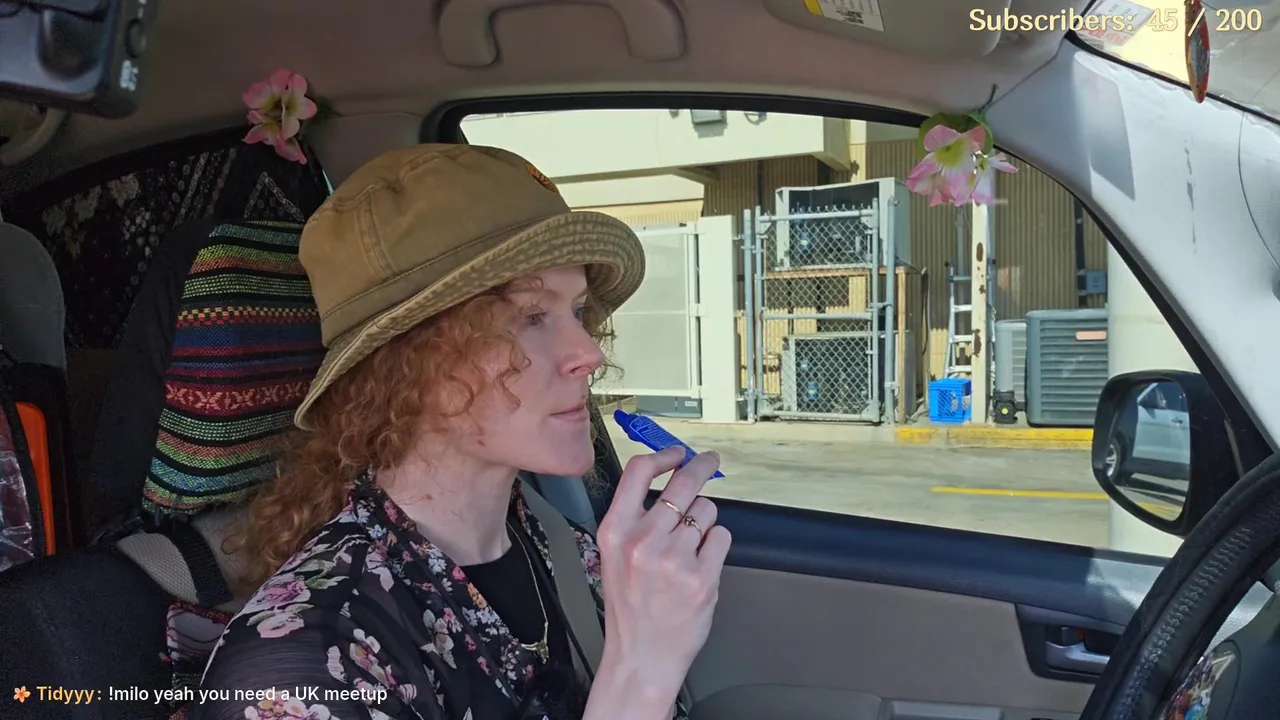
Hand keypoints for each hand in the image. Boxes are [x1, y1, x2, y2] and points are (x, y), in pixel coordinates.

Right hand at [593, 446, 731, 699]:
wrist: (641, 655)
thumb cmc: (630, 607)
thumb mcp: (614, 556)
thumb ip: (635, 517)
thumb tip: (669, 478)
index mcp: (615, 532)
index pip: (639, 471)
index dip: (664, 455)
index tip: (678, 453)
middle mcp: (642, 541)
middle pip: (683, 483)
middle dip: (702, 466)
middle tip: (711, 461)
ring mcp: (674, 559)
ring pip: (707, 511)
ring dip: (704, 522)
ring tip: (689, 549)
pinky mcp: (701, 576)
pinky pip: (721, 536)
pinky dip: (715, 545)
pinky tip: (700, 564)